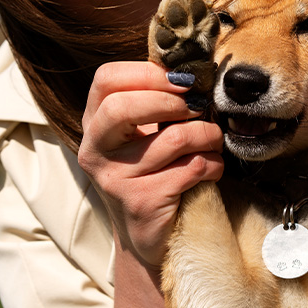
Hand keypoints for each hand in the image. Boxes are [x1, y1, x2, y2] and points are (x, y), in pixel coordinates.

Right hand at [78, 62, 223, 267]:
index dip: (148, 73)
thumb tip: (191, 70)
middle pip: (123, 107)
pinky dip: (213, 164)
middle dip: (172, 102)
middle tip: (199, 107)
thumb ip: (156, 101)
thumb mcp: (144, 134)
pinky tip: (212, 169)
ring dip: (207, 136)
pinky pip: (191, 169)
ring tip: (213, 141)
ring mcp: (114, 179)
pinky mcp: (141, 202)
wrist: (148, 237)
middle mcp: (95, 150)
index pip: (106, 80)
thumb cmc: (153, 174)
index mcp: (94, 124)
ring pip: (173, 139)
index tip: (183, 81)